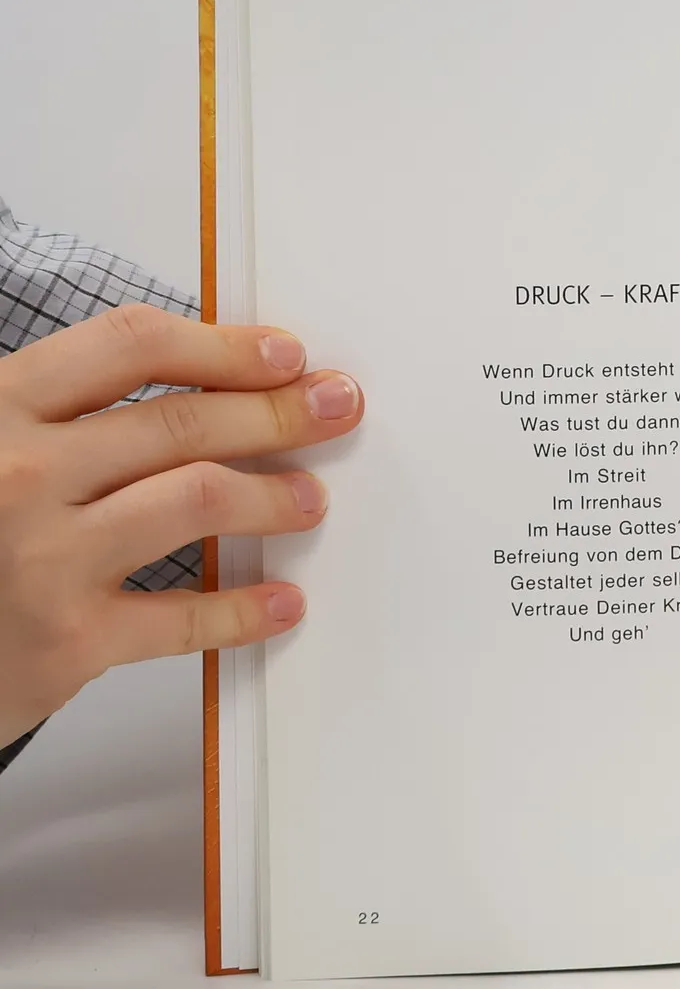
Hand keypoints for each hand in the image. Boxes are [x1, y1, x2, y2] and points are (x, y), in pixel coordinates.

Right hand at [0, 305, 362, 746]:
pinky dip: (245, 611)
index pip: (131, 346)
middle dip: (280, 412)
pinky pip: (183, 618)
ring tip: (311, 499)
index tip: (284, 354)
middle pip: (183, 422)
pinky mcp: (64, 642)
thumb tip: (209, 384)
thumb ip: (68, 416)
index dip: (224, 346)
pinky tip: (282, 602)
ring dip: (276, 497)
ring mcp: (42, 558)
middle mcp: (17, 474)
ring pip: (199, 502)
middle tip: (337, 409)